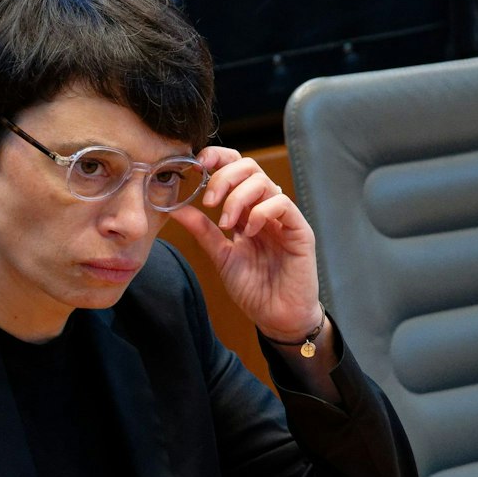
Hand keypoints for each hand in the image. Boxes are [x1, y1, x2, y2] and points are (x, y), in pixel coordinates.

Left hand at [168, 148, 322, 341]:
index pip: (237, 169)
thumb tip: (177, 208)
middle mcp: (266, 208)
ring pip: (264, 182)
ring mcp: (284, 218)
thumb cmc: (255, 289)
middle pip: (250, 167)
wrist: (277, 318)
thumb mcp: (221, 256)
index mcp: (248, 210)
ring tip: (226, 223)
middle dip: (224, 177)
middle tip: (210, 201)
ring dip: (238, 197)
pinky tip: (250, 230)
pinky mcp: (300, 231)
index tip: (198, 165)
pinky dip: (261, 211)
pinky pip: (282, 204)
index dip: (219, 158)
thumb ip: (203, 231)